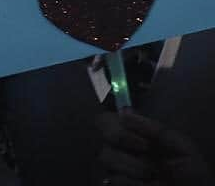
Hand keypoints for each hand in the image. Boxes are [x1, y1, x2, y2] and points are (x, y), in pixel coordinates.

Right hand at [97, 110, 214, 185]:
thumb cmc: (191, 172)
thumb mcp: (181, 147)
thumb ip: (156, 129)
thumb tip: (124, 113)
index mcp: (137, 134)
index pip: (108, 119)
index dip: (116, 125)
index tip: (142, 141)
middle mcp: (124, 148)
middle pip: (102, 133)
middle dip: (121, 141)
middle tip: (145, 152)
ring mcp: (119, 167)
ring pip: (105, 157)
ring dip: (129, 166)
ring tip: (151, 175)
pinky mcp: (119, 183)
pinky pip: (112, 179)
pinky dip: (130, 182)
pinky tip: (145, 185)